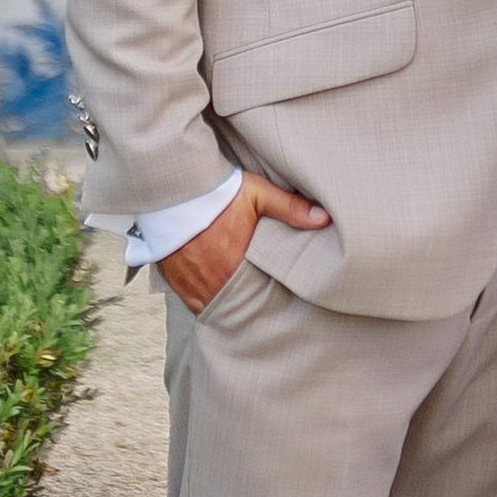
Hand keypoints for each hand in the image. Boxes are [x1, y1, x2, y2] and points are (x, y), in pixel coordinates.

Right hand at [157, 170, 328, 312]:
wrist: (171, 190)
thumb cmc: (216, 191)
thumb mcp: (257, 194)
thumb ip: (291, 208)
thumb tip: (325, 219)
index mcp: (238, 264)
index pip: (260, 295)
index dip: (270, 299)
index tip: (279, 301)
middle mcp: (214, 280)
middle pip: (238, 305)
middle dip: (249, 306)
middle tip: (262, 306)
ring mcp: (192, 285)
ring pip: (215, 307)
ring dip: (227, 305)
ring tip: (241, 303)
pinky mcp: (175, 282)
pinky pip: (193, 304)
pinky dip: (205, 302)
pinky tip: (216, 296)